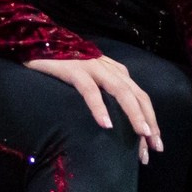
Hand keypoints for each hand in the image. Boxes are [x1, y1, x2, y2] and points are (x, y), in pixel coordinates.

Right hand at [25, 53, 162, 163]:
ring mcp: (93, 68)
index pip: (140, 97)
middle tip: (154, 147)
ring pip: (121, 92)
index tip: (154, 145)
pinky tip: (106, 124)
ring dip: (134, 114)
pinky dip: (99, 107)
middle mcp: (110, 69)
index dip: (151, 120)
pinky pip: (90, 91)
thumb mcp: (92, 81)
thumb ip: (106, 95)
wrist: (37, 45)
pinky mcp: (74, 70)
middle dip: (149, 121)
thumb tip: (117, 126)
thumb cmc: (64, 69)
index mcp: (117, 73)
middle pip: (137, 96)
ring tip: (141, 134)